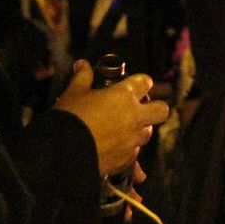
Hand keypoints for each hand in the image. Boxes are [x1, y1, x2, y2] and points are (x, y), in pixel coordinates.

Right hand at [53, 60, 170, 176]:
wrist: (63, 152)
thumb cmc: (70, 117)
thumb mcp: (74, 92)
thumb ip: (82, 76)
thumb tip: (82, 64)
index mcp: (124, 96)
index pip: (145, 82)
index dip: (142, 82)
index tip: (136, 84)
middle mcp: (135, 117)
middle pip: (161, 110)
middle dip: (155, 108)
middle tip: (140, 109)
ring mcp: (133, 139)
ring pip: (148, 133)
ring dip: (140, 129)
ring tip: (125, 130)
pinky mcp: (127, 159)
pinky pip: (135, 156)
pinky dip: (129, 153)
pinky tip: (122, 156)